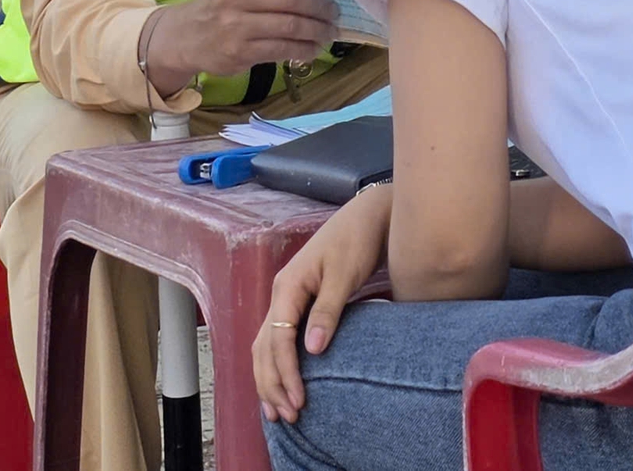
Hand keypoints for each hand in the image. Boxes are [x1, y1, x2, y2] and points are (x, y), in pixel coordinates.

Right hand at [144, 0, 337, 94]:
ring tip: (329, 30)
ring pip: (291, 27)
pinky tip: (313, 47)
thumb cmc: (219, 3)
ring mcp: (237, 27)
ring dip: (317, 30)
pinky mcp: (242, 53)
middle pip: (290, 0)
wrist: (186, 37)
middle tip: (333, 11)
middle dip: (319, 6)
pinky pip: (283, 49)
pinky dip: (304, 49)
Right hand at [252, 184, 391, 423]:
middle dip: (272, 384)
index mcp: (288, 287)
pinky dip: (276, 364)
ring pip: (265, 345)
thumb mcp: (345, 274)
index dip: (286, 372)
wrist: (368, 216)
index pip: (277, 339)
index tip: (299, 400)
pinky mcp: (298, 302)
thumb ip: (327, 310)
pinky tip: (283, 382)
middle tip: (288, 416)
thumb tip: (313, 349)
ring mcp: (286, 298)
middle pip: (264, 347)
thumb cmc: (357, 240)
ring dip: (270, 378)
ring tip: (279, 410)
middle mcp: (281, 293)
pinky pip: (277, 339)